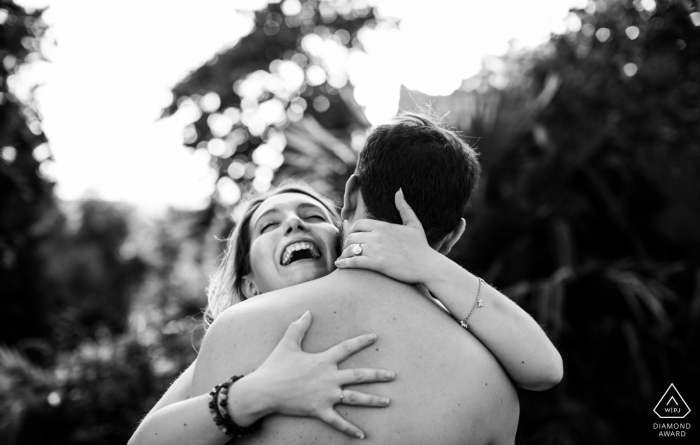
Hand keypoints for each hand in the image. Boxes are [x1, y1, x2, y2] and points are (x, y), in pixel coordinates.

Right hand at [238, 311, 394, 438]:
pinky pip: (338, 422)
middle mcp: (329, 377)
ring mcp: (326, 396)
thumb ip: (299, 327)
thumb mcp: (287, 343)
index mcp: (323, 360)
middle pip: (359, 375)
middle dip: (378, 375)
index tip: (374, 337)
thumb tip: (307, 311)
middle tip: (392, 375)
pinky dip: (350, 429)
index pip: (347, 348)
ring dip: (373, 400)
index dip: (361, 341)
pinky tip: (362, 435)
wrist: (264, 391)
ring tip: (387, 402)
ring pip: (355, 398)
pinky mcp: (319, 410)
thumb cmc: (275, 366)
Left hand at [335, 189, 437, 284]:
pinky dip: (344, 263)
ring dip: (344, 254)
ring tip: (343, 258)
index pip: (358, 224)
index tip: (352, 237)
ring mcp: (376, 249)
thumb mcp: (414, 224)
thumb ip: (404, 207)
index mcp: (383, 226)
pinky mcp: (376, 263)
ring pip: (350, 249)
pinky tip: (339, 265)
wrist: (427, 266)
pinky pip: (353, 261)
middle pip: (351, 236)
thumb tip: (398, 190)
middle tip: (347, 250)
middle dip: (347, 243)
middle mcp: (377, 236)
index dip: (352, 230)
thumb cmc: (421, 246)